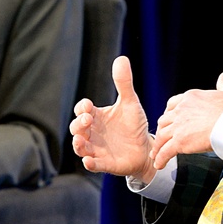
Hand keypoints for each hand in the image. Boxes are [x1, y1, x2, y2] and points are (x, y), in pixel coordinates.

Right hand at [71, 56, 155, 182]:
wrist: (146, 148)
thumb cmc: (134, 125)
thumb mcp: (130, 103)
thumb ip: (124, 83)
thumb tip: (121, 58)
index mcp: (96, 116)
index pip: (82, 110)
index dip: (82, 108)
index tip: (89, 106)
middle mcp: (92, 133)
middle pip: (76, 128)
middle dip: (78, 124)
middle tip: (87, 119)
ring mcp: (97, 149)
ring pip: (80, 147)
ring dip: (78, 144)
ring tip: (79, 141)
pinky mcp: (105, 163)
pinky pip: (93, 165)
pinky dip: (89, 164)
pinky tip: (89, 162)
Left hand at [150, 71, 222, 170]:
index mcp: (190, 98)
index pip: (172, 104)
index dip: (169, 113)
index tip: (170, 120)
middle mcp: (181, 110)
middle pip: (164, 120)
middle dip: (162, 130)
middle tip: (162, 138)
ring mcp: (179, 126)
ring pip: (161, 136)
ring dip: (158, 146)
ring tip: (156, 154)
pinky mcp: (180, 141)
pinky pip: (165, 151)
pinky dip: (160, 158)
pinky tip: (159, 164)